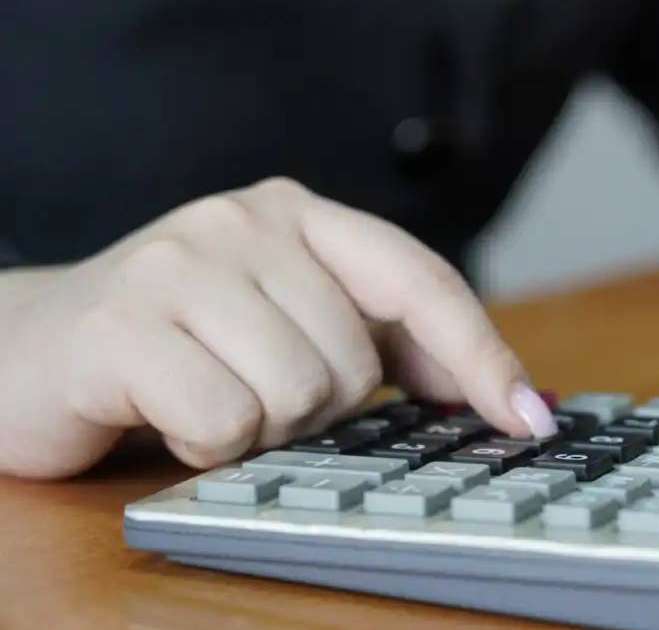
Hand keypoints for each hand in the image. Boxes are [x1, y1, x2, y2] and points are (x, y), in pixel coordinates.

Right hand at [0, 177, 556, 478]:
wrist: (29, 350)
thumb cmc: (180, 345)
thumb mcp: (288, 324)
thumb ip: (381, 343)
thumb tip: (499, 394)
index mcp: (300, 213)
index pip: (421, 281)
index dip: (481, 355)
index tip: (527, 420)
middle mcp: (245, 220)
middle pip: (355, 363)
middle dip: (313, 408)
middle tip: (249, 388)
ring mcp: (181, 262)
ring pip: (295, 395)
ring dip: (257, 427)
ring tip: (203, 393)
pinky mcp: (124, 321)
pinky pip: (224, 422)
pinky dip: (202, 442)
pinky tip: (163, 411)